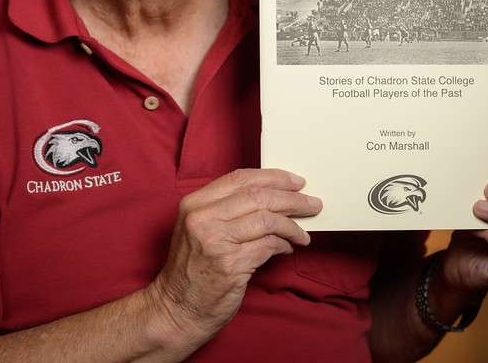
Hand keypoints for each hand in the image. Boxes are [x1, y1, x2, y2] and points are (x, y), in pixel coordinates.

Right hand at [149, 168, 321, 344]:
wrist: (176, 310)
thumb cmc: (192, 269)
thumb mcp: (198, 228)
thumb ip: (226, 209)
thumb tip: (274, 197)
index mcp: (194, 203)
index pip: (240, 179)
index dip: (273, 177)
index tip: (295, 182)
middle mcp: (203, 218)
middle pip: (258, 197)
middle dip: (291, 199)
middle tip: (312, 203)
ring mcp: (216, 241)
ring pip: (267, 220)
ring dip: (292, 225)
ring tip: (303, 233)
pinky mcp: (230, 265)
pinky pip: (268, 246)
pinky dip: (284, 245)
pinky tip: (288, 248)